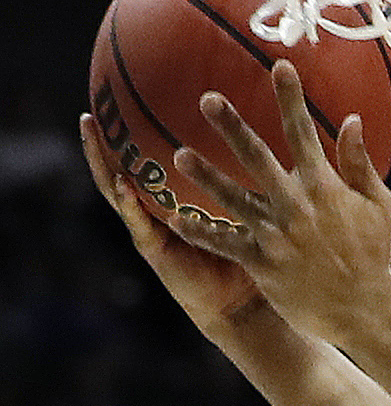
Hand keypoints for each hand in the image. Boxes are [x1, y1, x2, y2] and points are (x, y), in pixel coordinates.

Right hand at [79, 112, 263, 332]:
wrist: (248, 306)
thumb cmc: (259, 258)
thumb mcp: (259, 212)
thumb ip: (260, 180)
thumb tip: (285, 140)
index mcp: (178, 200)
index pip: (153, 161)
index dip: (137, 134)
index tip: (126, 99)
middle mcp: (160, 211)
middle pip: (126, 168)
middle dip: (107, 141)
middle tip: (92, 108)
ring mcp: (153, 229)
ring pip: (117, 190)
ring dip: (100, 161)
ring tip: (90, 131)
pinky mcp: (155, 250)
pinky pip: (138, 223)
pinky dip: (129, 204)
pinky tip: (123, 184)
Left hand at [161, 60, 390, 343]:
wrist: (365, 310)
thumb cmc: (374, 255)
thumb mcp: (380, 207)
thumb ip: (360, 163)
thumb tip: (351, 120)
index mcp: (326, 187)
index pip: (304, 133)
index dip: (291, 97)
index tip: (279, 66)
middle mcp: (297, 206)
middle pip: (257, 158)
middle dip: (232, 126)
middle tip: (208, 99)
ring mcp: (277, 235)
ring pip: (232, 198)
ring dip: (205, 175)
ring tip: (179, 155)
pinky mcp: (263, 263)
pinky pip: (224, 243)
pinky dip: (200, 233)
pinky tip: (174, 219)